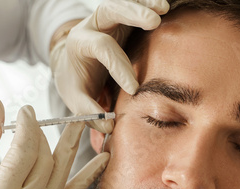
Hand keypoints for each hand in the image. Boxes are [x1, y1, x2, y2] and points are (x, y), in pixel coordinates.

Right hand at [0, 99, 108, 188]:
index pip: (23, 153)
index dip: (27, 128)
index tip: (26, 110)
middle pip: (43, 161)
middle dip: (40, 135)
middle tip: (33, 120)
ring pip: (61, 173)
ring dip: (71, 145)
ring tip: (80, 122)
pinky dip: (89, 175)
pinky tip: (104, 158)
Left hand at [50, 0, 168, 132]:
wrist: (73, 64)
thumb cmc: (77, 82)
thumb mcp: (76, 99)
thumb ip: (88, 111)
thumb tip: (108, 125)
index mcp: (80, 43)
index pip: (101, 47)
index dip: (119, 66)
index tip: (134, 88)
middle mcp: (93, 25)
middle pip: (109, 10)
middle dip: (132, 13)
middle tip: (154, 21)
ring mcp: (109, 18)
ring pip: (123, 3)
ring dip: (144, 4)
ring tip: (164, 8)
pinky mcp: (123, 18)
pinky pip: (135, 7)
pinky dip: (149, 5)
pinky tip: (166, 8)